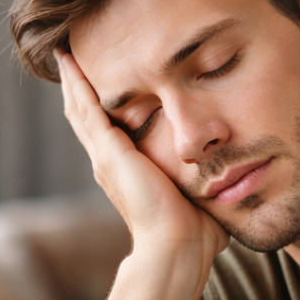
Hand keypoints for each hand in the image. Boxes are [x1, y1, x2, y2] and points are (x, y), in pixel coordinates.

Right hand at [56, 51, 228, 261]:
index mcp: (126, 174)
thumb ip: (209, 184)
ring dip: (73, 80)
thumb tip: (234, 182)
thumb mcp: (199, 198)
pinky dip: (77, 84)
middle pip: (87, 116)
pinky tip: (70, 61)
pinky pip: (86, 109)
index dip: (103, 106)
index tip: (105, 81)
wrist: (178, 248)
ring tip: (65, 51)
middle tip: (71, 56)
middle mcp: (109, 164)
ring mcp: (106, 158)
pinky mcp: (109, 152)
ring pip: (81, 109)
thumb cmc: (195, 234)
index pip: (109, 131)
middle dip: (80, 86)